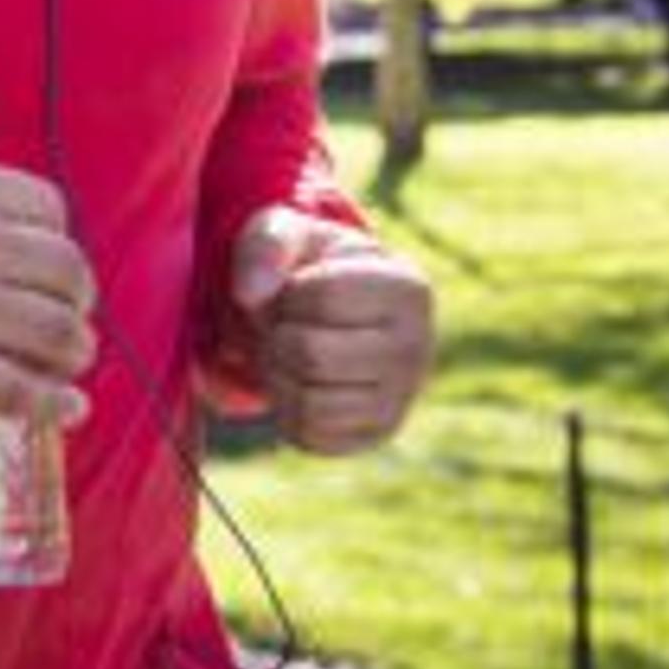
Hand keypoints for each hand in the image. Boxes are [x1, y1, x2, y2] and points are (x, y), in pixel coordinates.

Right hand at [0, 159, 94, 424]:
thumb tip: (21, 227)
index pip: (49, 207)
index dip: (56, 235)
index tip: (44, 260)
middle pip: (67, 270)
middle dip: (77, 297)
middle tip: (67, 312)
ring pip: (58, 333)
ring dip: (74, 350)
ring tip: (66, 358)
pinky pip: (22, 391)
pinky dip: (56, 404)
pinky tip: (69, 407)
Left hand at [225, 206, 433, 454]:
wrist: (330, 311)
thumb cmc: (308, 264)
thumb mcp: (288, 233)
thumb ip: (267, 244)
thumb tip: (250, 294)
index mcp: (408, 289)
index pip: (319, 297)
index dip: (285, 293)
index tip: (294, 288)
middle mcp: (418, 348)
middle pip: (309, 354)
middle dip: (275, 337)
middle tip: (280, 325)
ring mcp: (403, 397)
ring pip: (309, 402)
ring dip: (276, 375)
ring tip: (286, 351)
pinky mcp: (378, 433)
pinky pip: (311, 435)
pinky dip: (286, 410)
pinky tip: (297, 382)